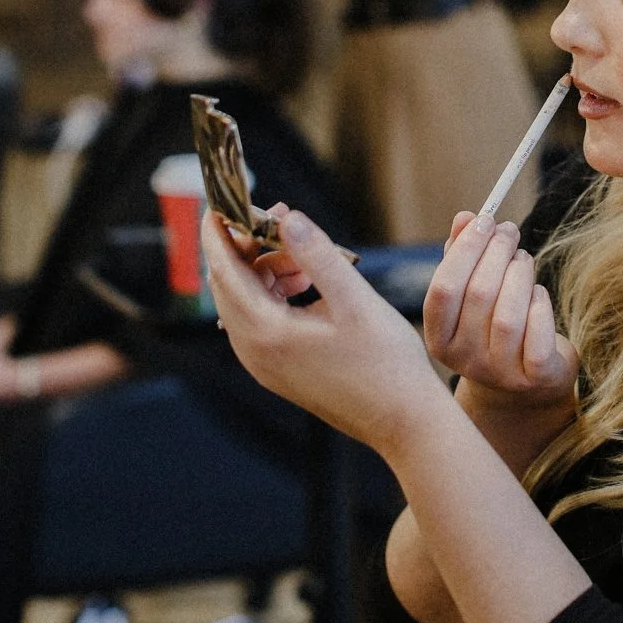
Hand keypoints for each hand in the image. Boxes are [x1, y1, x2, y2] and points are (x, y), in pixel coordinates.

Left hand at [203, 204, 444, 460]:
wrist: (403, 421)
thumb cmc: (386, 363)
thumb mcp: (354, 299)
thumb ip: (317, 255)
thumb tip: (287, 218)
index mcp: (266, 334)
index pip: (225, 271)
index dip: (219, 233)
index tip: (218, 201)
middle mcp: (254, 352)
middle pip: (231, 285)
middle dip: (249, 246)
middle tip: (279, 215)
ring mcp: (265, 365)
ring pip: (248, 301)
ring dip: (269, 269)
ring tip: (306, 253)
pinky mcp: (279, 370)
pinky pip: (262, 320)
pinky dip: (277, 293)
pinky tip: (308, 281)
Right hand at [424, 212, 578, 412]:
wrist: (529, 383)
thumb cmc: (494, 324)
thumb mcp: (472, 292)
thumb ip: (463, 255)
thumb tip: (464, 216)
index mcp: (439, 339)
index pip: (443, 289)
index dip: (464, 250)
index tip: (483, 219)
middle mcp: (464, 361)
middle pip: (478, 295)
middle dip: (497, 252)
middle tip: (509, 230)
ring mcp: (499, 373)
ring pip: (508, 315)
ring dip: (519, 274)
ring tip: (523, 259)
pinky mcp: (534, 377)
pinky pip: (537, 332)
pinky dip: (539, 304)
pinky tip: (537, 293)